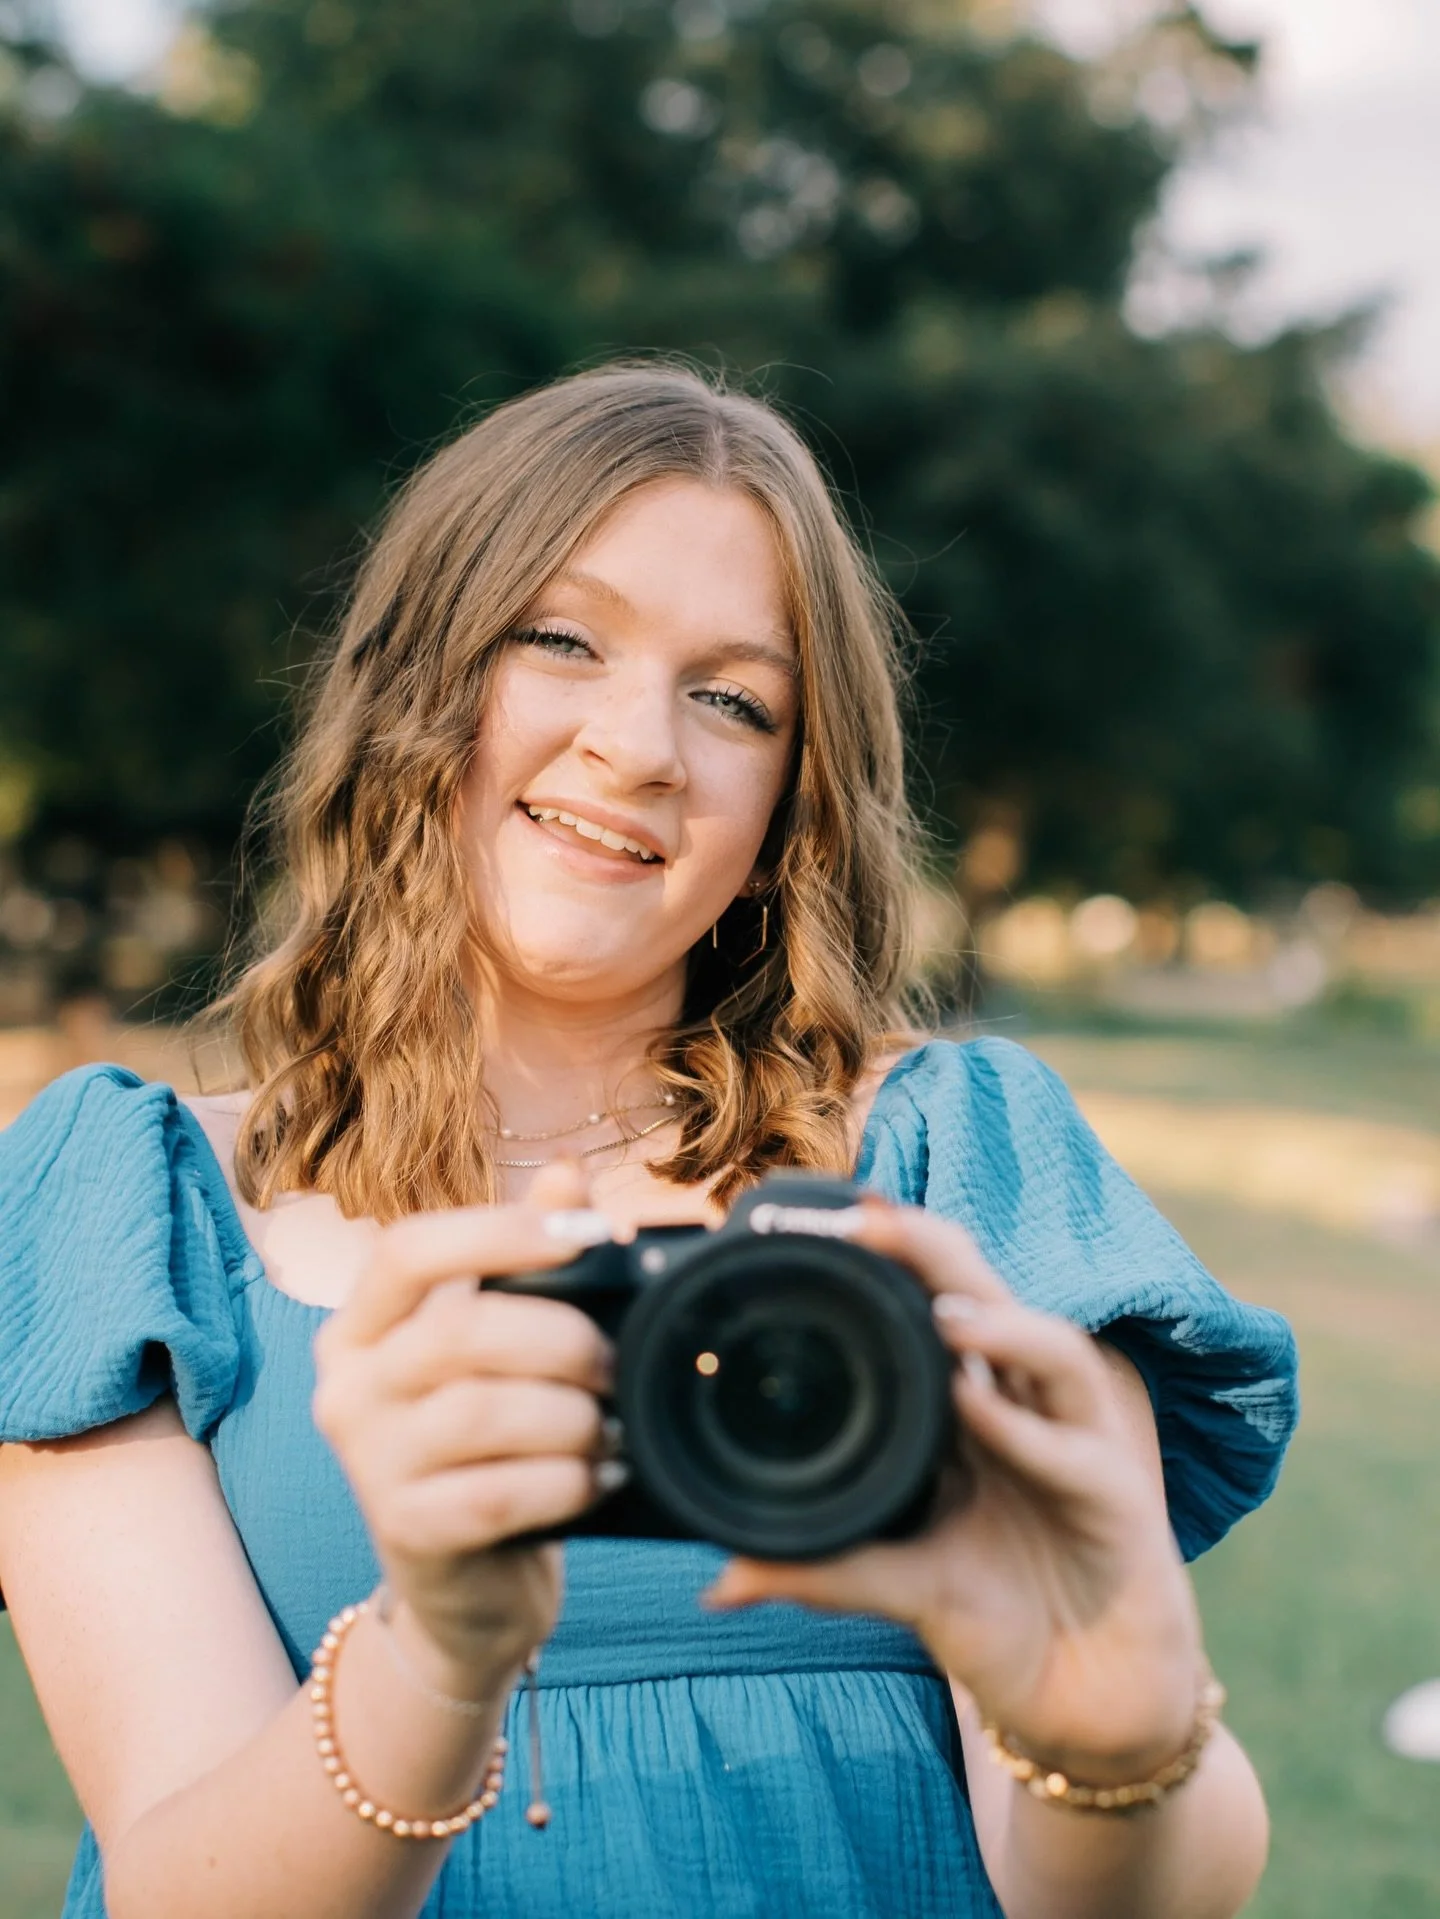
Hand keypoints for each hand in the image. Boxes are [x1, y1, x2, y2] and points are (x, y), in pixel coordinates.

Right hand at [311, 1162, 616, 1695]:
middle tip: (616, 1364)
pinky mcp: (404, 1531)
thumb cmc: (487, 1446)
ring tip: (609, 1428)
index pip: (408, 1252)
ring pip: (481, 1412)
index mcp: (363, 1328)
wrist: (462, 1586)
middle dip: (563, 1340)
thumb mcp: (495, 1351)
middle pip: (459, 1330)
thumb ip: (521, 1259)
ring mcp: (367, 1463)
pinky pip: (497, 1494)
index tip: (586, 1232)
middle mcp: (346, 1388)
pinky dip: (566, 1482)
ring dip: (571, 1416)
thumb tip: (567, 1173)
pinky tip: (597, 1478)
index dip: (498, 1231)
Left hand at [706, 1204, 1204, 1783]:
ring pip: (1053, 1352)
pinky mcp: (1121, 1502)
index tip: (825, 1220)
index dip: (892, 1260)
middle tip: (871, 1219)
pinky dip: (1028, 1431)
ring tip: (940, 1313)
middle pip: (989, 1299)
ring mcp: (1078, 1446)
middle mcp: (1024, 1409)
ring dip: (1000, 1324)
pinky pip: (1078, 1454)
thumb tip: (717, 1585)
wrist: (1083, 1704)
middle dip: (935, 1251)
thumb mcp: (896, 1587)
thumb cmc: (998, 1617)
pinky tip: (979, 1408)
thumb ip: (818, 1572)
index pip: (933, 1306)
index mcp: (971, 1409)